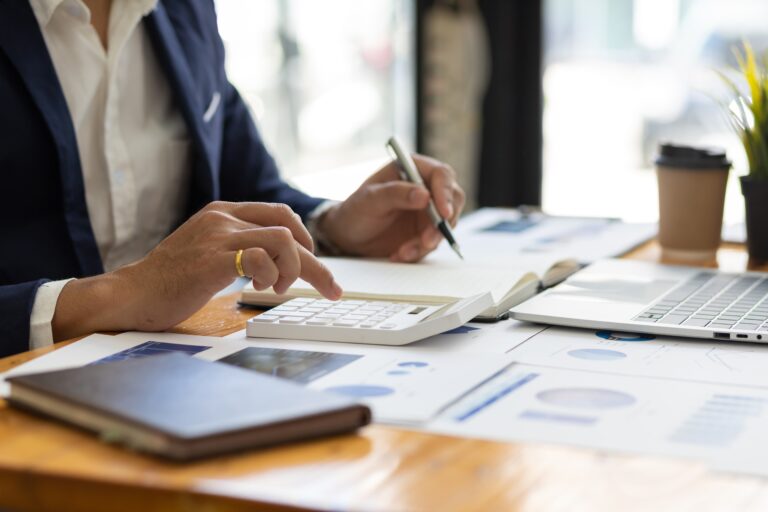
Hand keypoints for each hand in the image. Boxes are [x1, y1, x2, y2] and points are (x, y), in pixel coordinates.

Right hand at [52, 201, 341, 339]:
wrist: (132, 294)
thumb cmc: (171, 281)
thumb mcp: (209, 251)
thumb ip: (240, 247)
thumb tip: (278, 261)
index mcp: (223, 212)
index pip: (280, 214)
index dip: (304, 238)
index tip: (314, 264)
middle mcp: (223, 217)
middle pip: (288, 226)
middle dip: (315, 261)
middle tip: (330, 288)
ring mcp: (217, 236)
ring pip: (283, 241)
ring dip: (294, 269)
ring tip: (279, 289)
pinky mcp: (212, 260)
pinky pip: (261, 259)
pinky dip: (271, 276)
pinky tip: (261, 289)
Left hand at [319, 155, 464, 261]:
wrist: (348, 237)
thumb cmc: (355, 211)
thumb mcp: (370, 200)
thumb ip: (396, 194)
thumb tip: (424, 194)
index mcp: (412, 169)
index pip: (441, 175)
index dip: (446, 193)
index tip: (443, 213)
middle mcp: (425, 187)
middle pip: (452, 200)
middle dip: (442, 223)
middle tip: (428, 240)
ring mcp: (428, 210)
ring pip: (445, 225)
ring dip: (428, 241)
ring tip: (403, 252)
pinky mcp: (426, 230)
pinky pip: (434, 242)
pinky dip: (419, 251)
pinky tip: (399, 254)